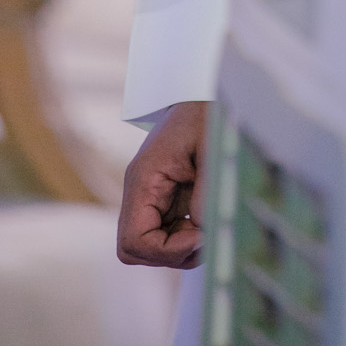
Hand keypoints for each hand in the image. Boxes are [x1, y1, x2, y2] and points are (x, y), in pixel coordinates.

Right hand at [117, 100, 208, 267]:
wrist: (202, 91)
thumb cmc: (205, 112)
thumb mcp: (212, 145)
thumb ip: (207, 189)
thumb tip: (203, 228)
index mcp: (143, 179)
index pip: (133, 240)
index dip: (166, 251)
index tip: (199, 234)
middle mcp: (140, 193)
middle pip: (136, 250)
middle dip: (171, 253)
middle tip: (203, 234)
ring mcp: (150, 198)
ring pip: (150, 248)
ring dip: (180, 248)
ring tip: (209, 225)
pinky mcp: (164, 200)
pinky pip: (165, 235)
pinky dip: (186, 238)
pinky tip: (206, 220)